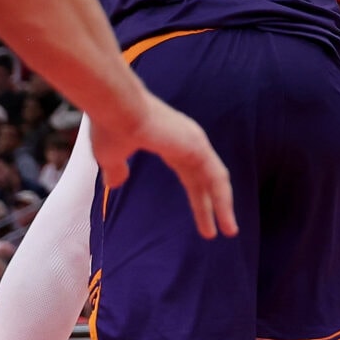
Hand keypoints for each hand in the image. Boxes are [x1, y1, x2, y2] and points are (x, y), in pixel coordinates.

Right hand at [92, 92, 238, 240]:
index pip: (190, 175)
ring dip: (223, 206)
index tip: (202, 218)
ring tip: (229, 231)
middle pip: (204, 180)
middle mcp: (186, 140)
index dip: (197, 197)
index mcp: (168, 142)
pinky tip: (226, 215)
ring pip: (215, 179)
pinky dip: (223, 197)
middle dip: (212, 206)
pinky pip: (216, 176)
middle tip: (220, 231)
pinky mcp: (196, 145)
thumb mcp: (110, 156)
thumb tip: (116, 183)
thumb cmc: (109, 127)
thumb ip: (116, 170)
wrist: (113, 107)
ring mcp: (194, 142)